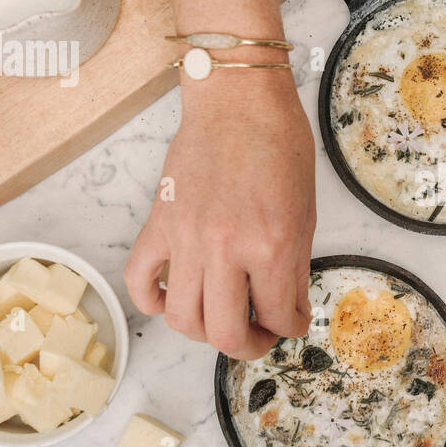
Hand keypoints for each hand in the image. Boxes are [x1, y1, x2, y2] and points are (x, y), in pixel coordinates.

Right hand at [124, 76, 315, 358]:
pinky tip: (173, 299)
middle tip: (259, 336)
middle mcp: (225, 248)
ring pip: (182, 319)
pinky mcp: (158, 223)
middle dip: (248, 346)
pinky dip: (152, 302)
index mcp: (271, 245)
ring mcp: (186, 238)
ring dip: (204, 333)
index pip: (280, 317)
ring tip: (222, 321)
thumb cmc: (279, 145)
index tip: (292, 322)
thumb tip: (289, 310)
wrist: (238, 100)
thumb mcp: (305, 211)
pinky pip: (140, 281)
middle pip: (225, 334)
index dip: (291, 328)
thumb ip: (295, 266)